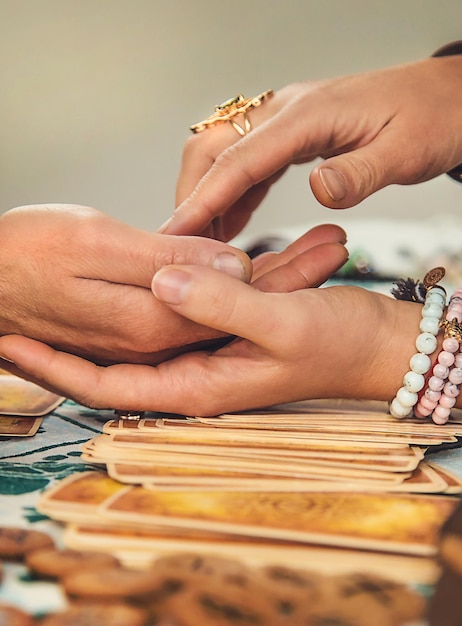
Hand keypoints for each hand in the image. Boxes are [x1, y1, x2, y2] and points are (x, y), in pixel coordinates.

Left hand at [0, 224, 348, 408]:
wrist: (371, 344)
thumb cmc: (336, 344)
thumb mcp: (282, 323)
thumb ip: (220, 305)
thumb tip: (161, 284)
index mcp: (198, 385)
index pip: (107, 387)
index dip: (55, 368)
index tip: (10, 343)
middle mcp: (192, 373)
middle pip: (108, 366)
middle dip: (60, 345)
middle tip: (10, 319)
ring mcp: (201, 351)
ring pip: (129, 338)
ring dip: (88, 323)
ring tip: (40, 302)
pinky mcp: (215, 327)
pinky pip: (161, 317)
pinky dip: (134, 302)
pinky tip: (110, 282)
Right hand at [162, 55, 461, 239]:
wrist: (448, 97)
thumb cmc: (432, 119)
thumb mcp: (406, 151)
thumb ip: (359, 172)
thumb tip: (317, 190)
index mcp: (308, 115)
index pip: (239, 160)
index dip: (202, 198)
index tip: (174, 233)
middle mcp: (287, 112)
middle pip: (214, 149)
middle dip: (190, 195)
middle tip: (181, 244)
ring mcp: (288, 121)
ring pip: (225, 155)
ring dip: (207, 196)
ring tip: (198, 242)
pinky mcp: (294, 133)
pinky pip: (249, 162)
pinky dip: (232, 194)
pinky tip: (230, 222)